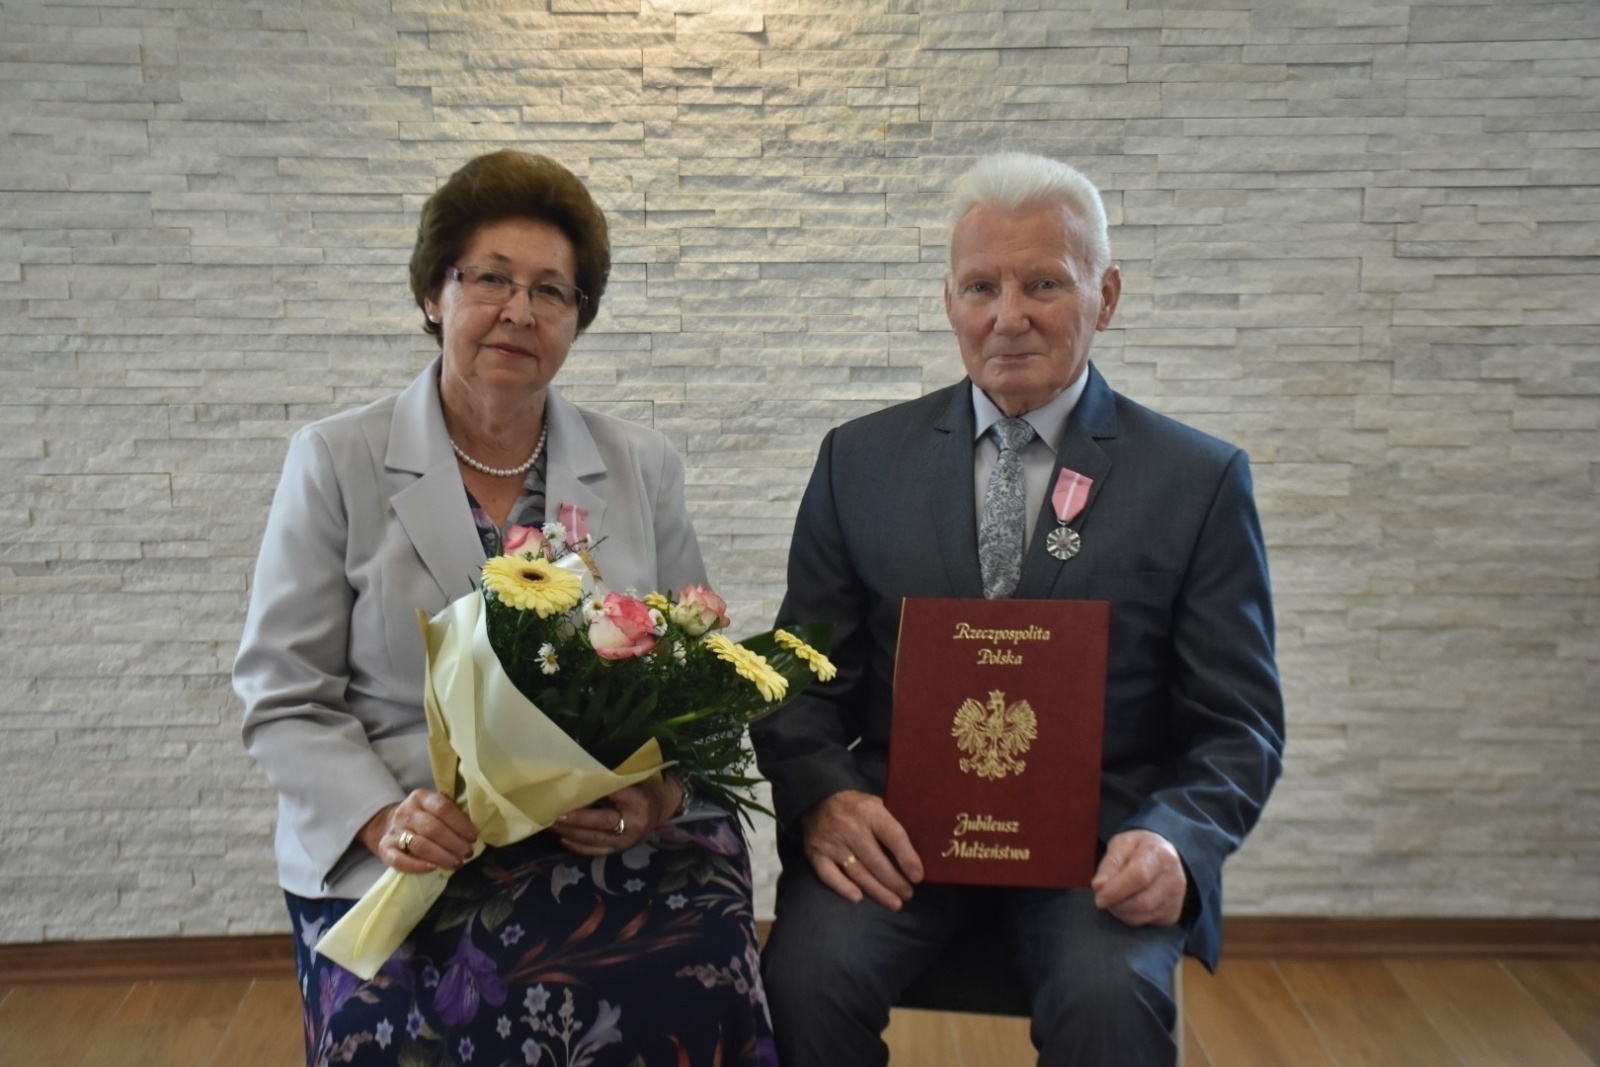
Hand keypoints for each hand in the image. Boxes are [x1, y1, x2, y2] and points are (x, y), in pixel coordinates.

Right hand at [359, 789, 477, 874]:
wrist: (389, 825)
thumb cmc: (422, 819)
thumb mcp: (434, 809)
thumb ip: (450, 815)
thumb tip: (473, 834)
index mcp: (421, 797)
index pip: (443, 807)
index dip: (460, 824)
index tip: (473, 837)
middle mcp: (405, 811)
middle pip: (433, 828)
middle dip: (454, 843)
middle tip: (467, 853)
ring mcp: (394, 830)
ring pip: (420, 844)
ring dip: (442, 856)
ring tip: (456, 864)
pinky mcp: (385, 848)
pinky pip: (400, 860)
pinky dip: (417, 866)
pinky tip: (433, 868)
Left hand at [552, 778, 682, 856]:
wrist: (661, 810)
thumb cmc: (645, 788)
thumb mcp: (636, 779)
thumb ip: (616, 779)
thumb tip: (584, 774)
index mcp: (639, 801)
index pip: (615, 795)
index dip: (595, 792)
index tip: (574, 787)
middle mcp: (633, 823)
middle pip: (602, 822)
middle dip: (577, 818)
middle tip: (557, 813)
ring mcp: (626, 840)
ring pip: (595, 839)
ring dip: (572, 832)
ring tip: (553, 825)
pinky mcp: (619, 849)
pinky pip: (596, 851)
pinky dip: (578, 846)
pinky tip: (563, 839)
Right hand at [800, 790, 922, 910]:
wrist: (817, 798)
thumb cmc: (855, 806)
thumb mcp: (876, 804)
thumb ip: (892, 823)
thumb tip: (916, 851)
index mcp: (870, 812)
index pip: (893, 837)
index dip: (907, 858)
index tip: (918, 877)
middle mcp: (851, 828)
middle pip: (877, 861)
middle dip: (895, 882)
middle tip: (908, 894)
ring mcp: (832, 843)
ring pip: (858, 872)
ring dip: (878, 891)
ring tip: (895, 903)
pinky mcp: (816, 854)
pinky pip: (829, 875)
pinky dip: (843, 888)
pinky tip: (858, 898)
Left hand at [1091, 829, 1186, 926]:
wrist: (1164, 856)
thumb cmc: (1139, 849)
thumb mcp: (1121, 845)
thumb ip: (1110, 864)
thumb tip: (1099, 886)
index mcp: (1161, 854)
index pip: (1138, 876)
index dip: (1116, 890)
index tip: (1099, 897)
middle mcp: (1174, 878)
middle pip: (1142, 902)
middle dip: (1116, 904)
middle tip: (1103, 898)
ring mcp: (1176, 898)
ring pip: (1142, 915)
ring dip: (1120, 912)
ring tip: (1113, 899)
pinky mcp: (1173, 913)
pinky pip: (1146, 922)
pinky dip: (1129, 917)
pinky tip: (1126, 904)